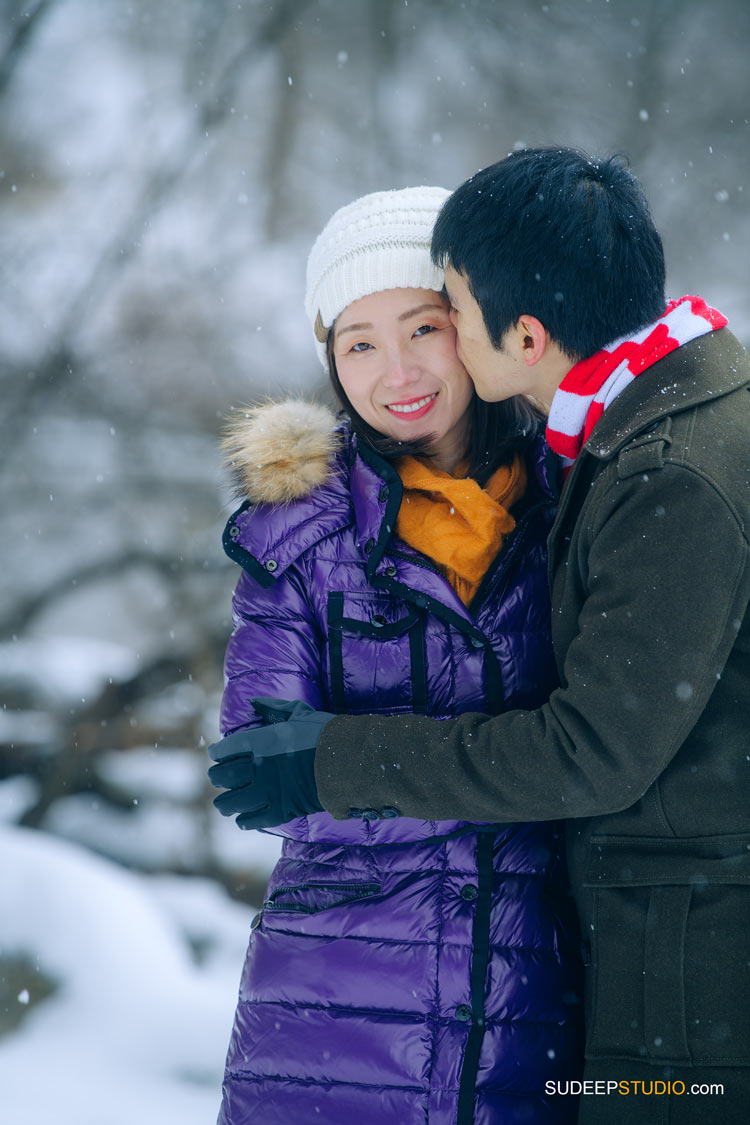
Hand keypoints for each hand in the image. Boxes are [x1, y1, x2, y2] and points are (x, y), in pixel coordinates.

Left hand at [207, 698, 333, 828]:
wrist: (347, 760)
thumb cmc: (324, 733)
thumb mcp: (298, 713)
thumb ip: (274, 708)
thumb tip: (255, 702)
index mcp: (260, 742)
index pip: (225, 750)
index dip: (217, 753)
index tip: (216, 755)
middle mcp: (258, 767)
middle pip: (222, 777)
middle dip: (217, 777)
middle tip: (217, 778)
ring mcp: (268, 791)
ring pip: (231, 803)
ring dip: (225, 803)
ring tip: (224, 804)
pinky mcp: (280, 811)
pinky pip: (252, 821)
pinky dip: (244, 820)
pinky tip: (242, 818)